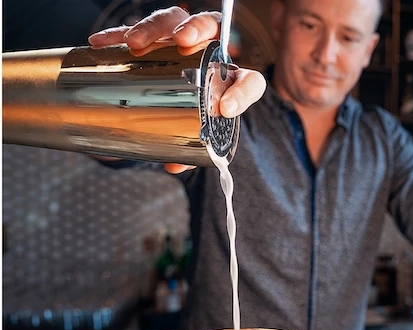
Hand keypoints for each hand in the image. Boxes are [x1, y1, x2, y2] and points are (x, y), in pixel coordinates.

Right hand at [88, 7, 266, 174]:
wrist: (185, 99)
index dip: (242, 94)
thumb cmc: (196, 113)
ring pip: (173, 20)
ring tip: (134, 43)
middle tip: (182, 41)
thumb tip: (174, 166)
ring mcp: (183, 39)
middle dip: (198, 29)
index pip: (250, 82)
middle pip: (211, 26)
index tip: (225, 109)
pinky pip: (138, 29)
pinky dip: (119, 34)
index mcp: (234, 81)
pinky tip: (101, 42)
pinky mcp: (157, 36)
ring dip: (154, 28)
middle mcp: (212, 51)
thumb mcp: (198, 130)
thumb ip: (190, 147)